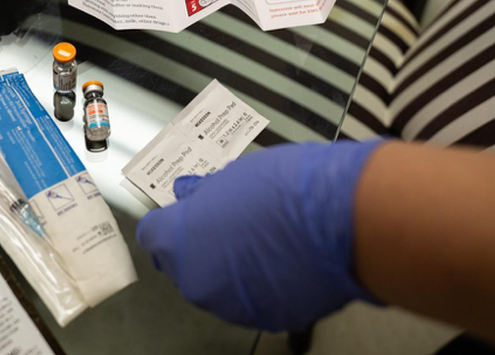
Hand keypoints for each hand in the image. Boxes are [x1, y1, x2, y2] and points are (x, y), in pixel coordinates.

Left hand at [136, 140, 384, 330]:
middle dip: (202, 246)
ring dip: (232, 268)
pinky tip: (284, 259)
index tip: (184, 213)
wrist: (341, 218)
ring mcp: (233, 305)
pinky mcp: (269, 318)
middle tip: (230, 221)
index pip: (153, 235)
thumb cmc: (288, 190)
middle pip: (186, 265)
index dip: (170, 221)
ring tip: (264, 240)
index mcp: (179, 243)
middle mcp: (198, 282)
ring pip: (220, 286)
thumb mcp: (234, 176)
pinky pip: (255, 299)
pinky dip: (263, 284)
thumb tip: (192, 197)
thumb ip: (205, 194)